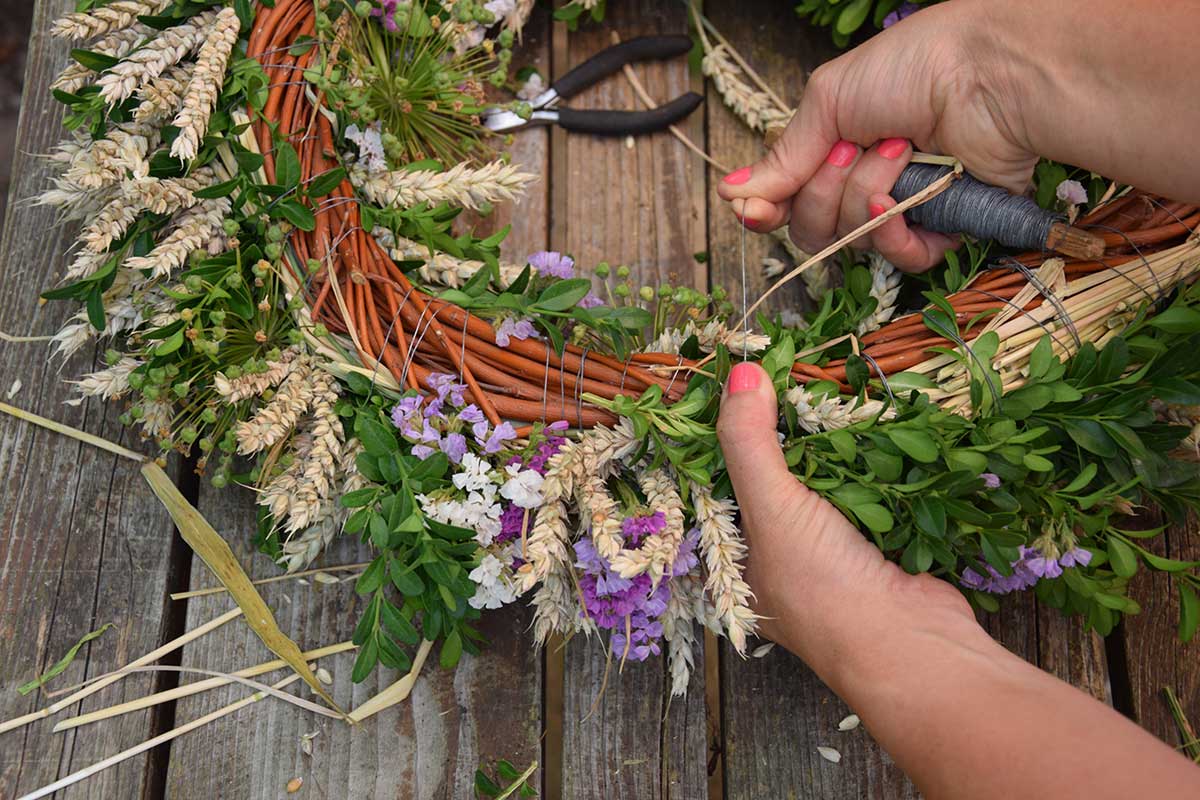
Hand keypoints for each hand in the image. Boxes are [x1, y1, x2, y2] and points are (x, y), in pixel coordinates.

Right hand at [716, 0, 1037, 271]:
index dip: (767, 209)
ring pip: (850, 239)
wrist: (987, 75)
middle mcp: (863, 181)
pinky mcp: (941, 228)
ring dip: (865, 192)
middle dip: (822, 191)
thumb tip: (731, 194)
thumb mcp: (829, 100)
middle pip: (810, 227)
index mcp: (834, 147)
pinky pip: (897, 258)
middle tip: (852, 147)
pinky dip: (892, 232)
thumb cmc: (915, 67)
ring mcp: (901, 207)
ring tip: (899, 147)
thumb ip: (783, 155)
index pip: (785, 200)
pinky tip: (900, 198)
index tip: (756, 209)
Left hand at [716, 362, 972, 667]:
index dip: (729, 439)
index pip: (721, 489)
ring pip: (825, 489)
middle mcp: (781, 564)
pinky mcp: (880, 552)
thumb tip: (739, 372)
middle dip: (785, 438)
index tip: (740, 386)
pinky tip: (876, 428)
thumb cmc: (824, 584)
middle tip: (788, 379)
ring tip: (830, 392)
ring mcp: (834, 560)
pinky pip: (870, 498)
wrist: (913, 645)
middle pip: (775, 485)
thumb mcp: (771, 506)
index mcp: (738, 562)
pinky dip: (873, 467)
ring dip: (833, 449)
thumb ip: (750, 441)